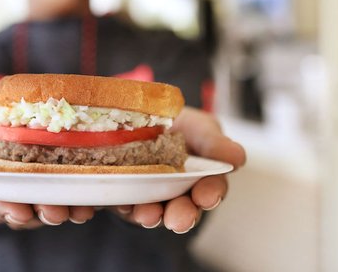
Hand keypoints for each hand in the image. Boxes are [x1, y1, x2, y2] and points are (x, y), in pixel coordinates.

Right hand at [0, 111, 95, 228]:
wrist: (24, 106)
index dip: (5, 210)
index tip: (17, 211)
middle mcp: (18, 196)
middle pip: (29, 213)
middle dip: (41, 214)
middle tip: (54, 212)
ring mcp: (43, 192)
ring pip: (54, 208)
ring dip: (68, 211)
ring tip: (79, 209)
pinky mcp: (68, 183)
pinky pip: (77, 196)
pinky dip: (86, 198)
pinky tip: (95, 198)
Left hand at [111, 106, 245, 233]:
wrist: (136, 119)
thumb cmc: (177, 125)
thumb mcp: (199, 127)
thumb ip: (214, 142)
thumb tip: (237, 157)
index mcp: (200, 179)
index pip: (210, 190)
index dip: (210, 194)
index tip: (208, 196)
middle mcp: (173, 194)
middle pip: (181, 210)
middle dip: (181, 215)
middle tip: (178, 218)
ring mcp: (144, 197)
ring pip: (148, 211)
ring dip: (148, 215)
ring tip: (146, 214)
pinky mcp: (116, 194)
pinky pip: (109, 204)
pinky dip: (103, 207)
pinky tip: (100, 206)